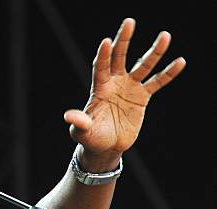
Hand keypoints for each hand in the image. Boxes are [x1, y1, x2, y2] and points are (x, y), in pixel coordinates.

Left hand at [64, 18, 185, 171]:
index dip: (103, 55)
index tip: (106, 41)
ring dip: (154, 52)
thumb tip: (69, 116)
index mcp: (99, 88)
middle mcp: (114, 83)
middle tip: (129, 22)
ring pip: (143, 66)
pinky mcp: (142, 97)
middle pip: (119, 57)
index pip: (100, 67)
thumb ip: (79, 122)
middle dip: (124, 40)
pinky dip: (168, 74)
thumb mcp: (82, 131)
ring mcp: (129, 88)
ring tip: (165, 36)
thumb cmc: (91, 137)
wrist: (106, 146)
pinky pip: (157, 83)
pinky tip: (179, 62)